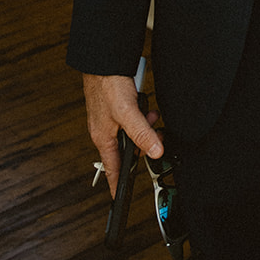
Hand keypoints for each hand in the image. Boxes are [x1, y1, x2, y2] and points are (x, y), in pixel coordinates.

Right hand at [83, 73, 164, 196]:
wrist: (103, 60)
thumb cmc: (107, 85)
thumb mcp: (127, 113)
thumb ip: (142, 134)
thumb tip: (155, 152)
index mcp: (103, 138)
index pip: (112, 169)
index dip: (117, 185)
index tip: (118, 200)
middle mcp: (104, 131)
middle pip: (126, 149)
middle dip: (143, 145)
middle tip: (155, 139)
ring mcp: (110, 119)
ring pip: (131, 132)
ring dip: (144, 126)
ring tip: (150, 116)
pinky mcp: (116, 107)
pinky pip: (132, 118)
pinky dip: (141, 115)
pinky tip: (146, 106)